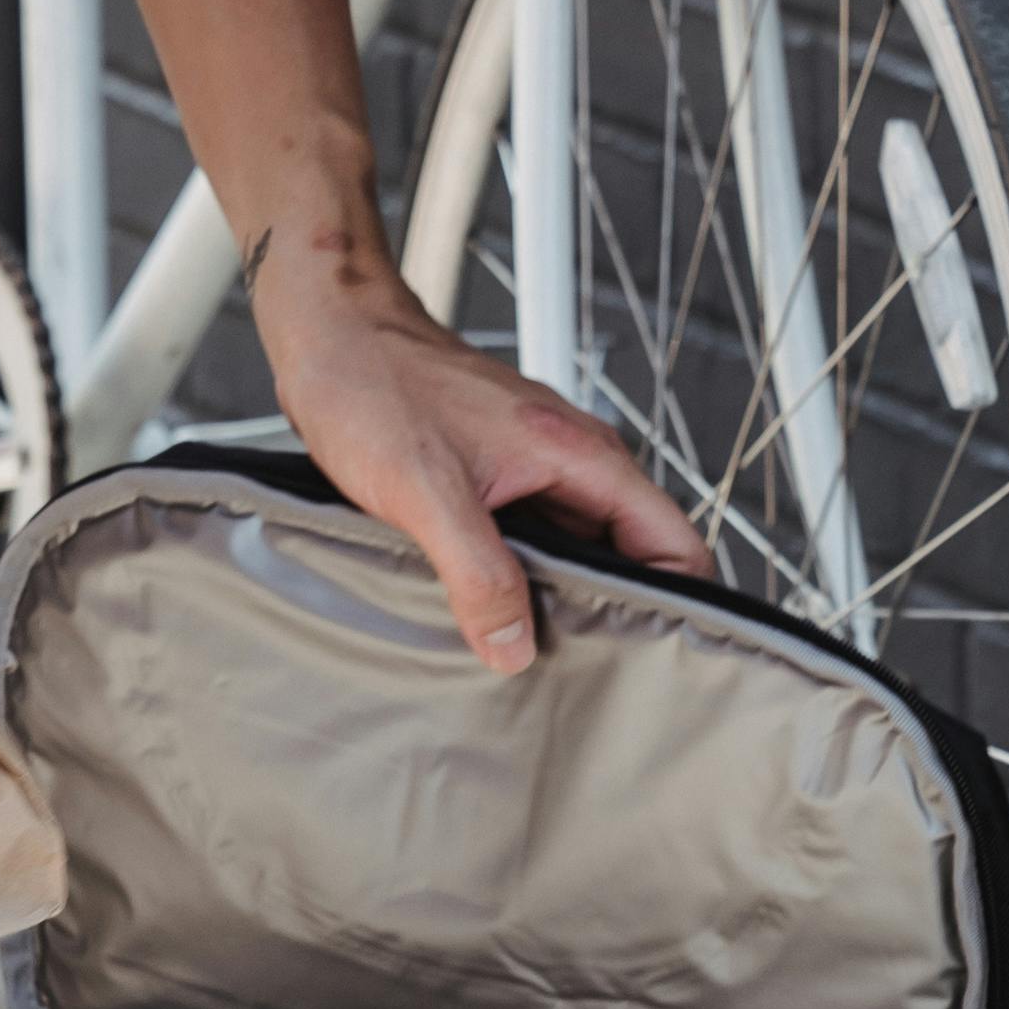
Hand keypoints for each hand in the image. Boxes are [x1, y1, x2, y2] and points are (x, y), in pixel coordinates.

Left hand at [254, 237, 706, 671]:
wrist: (332, 333)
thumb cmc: (375, 385)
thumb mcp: (427, 492)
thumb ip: (478, 572)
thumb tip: (514, 646)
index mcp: (582, 456)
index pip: (675, 543)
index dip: (676, 604)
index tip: (643, 659)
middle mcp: (572, 462)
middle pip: (633, 556)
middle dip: (616, 616)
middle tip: (578, 675)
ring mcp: (536, 470)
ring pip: (581, 553)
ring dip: (562, 602)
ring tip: (530, 654)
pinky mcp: (498, 480)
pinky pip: (534, 542)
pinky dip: (521, 582)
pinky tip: (487, 615)